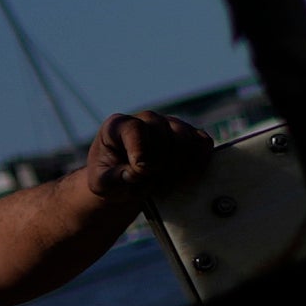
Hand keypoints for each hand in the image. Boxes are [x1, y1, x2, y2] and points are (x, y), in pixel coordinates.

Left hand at [82, 110, 207, 208]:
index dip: (141, 151)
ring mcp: (170, 125)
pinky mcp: (190, 136)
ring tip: (167, 183)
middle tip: (152, 183)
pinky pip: (204, 143)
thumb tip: (137, 170)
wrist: (127, 185)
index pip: (135, 129)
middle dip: (160, 164)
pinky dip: (199, 162)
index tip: (142, 171)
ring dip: (180, 165)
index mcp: (118, 126)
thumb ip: (113, 178)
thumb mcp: (102, 185)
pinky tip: (187, 177)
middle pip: (163, 134)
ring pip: (186, 138)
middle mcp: (146, 119)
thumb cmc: (111, 182)